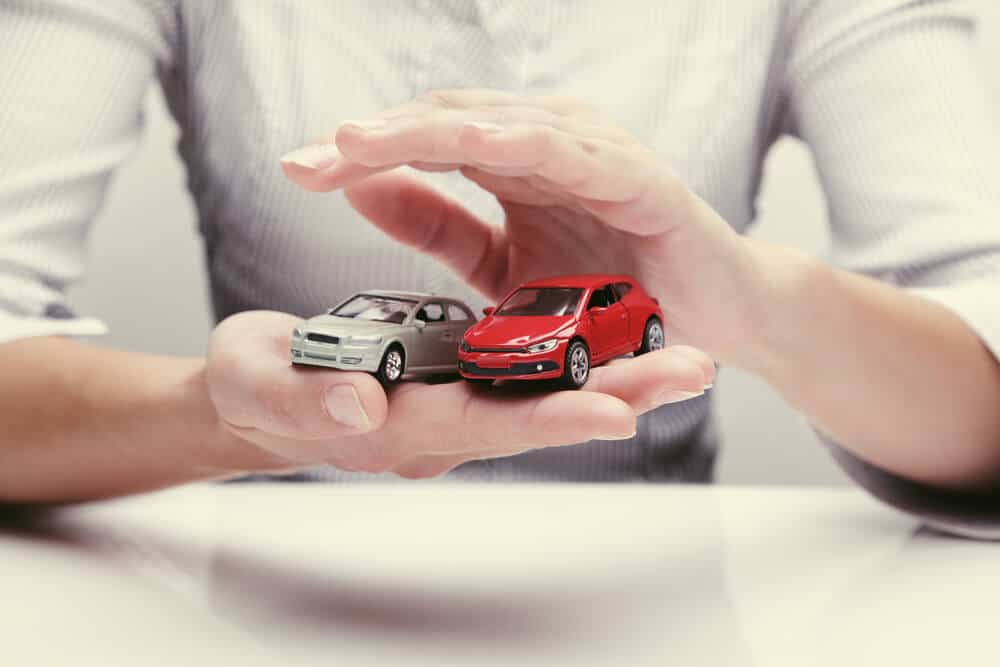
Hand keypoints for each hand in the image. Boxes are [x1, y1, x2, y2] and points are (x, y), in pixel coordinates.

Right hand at [205, 310, 713, 477]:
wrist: (256, 394)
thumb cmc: (252, 389)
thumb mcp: (257, 385)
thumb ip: (302, 398)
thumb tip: (359, 403)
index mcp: (397, 428)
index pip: (485, 424)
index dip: (550, 417)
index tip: (615, 408)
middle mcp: (440, 426)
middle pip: (539, 414)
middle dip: (617, 395)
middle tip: (690, 372)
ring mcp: (453, 405)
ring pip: (545, 394)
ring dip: (617, 378)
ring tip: (688, 358)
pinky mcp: (456, 380)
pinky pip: (528, 372)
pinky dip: (580, 359)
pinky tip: (628, 340)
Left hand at [280, 89, 771, 362]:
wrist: (706, 318)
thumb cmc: (610, 288)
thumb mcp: (499, 264)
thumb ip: (436, 225)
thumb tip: (360, 186)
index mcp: (510, 159)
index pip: (422, 142)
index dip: (359, 155)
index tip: (297, 171)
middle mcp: (545, 142)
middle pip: (444, 124)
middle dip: (373, 139)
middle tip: (308, 159)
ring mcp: (590, 151)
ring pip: (494, 126)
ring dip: (425, 130)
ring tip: (358, 143)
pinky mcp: (635, 175)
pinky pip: (570, 151)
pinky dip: (523, 142)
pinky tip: (475, 146)